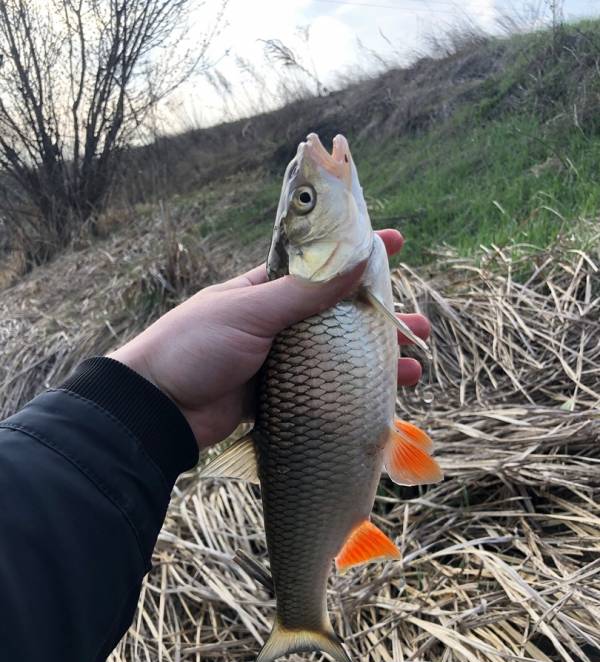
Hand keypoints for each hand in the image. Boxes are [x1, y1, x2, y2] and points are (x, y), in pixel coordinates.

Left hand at [110, 230, 430, 447]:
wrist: (158, 409)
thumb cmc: (195, 347)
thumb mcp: (250, 312)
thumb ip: (304, 293)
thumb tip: (356, 260)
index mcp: (265, 289)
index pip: (320, 264)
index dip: (357, 252)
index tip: (395, 241)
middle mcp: (276, 321)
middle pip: (340, 315)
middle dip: (380, 318)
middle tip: (418, 323)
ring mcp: (280, 360)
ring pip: (339, 354)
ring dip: (376, 358)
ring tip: (415, 365)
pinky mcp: (279, 396)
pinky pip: (325, 388)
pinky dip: (354, 389)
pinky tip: (384, 396)